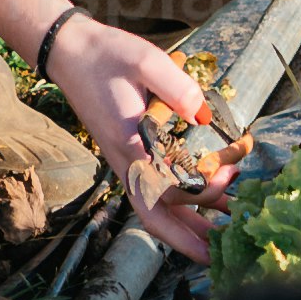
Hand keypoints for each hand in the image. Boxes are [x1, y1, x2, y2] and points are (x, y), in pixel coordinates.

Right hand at [41, 12, 232, 257]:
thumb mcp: (145, 60)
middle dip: (189, 237)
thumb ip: (177, 86)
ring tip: (219, 239)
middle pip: (155, 216)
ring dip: (185, 228)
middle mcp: (124, 161)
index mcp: (128, 144)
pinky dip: (177, 207)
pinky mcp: (127, 156)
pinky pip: (152, 192)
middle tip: (225, 247)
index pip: (166, 188)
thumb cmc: (106, 54)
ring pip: (153, 209)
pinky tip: (203, 207)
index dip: (200, 192)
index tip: (231, 178)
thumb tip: (203, 115)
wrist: (69, 52)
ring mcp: (123, 162)